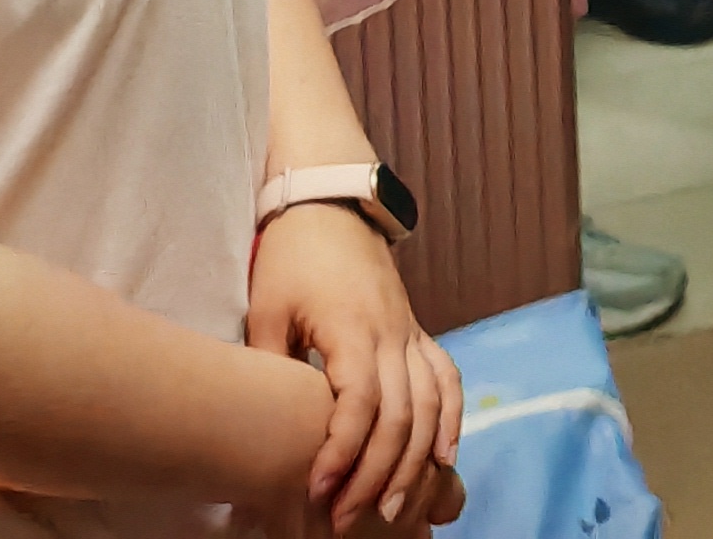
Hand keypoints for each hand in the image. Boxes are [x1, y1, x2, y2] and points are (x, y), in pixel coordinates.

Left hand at [249, 200, 463, 530]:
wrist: (330, 205)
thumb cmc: (292, 257)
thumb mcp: (267, 310)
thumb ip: (272, 367)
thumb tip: (262, 430)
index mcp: (354, 328)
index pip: (360, 402)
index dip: (342, 451)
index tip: (318, 490)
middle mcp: (393, 334)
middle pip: (400, 416)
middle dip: (377, 475)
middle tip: (348, 519)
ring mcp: (412, 332)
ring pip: (429, 406)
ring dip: (415, 462)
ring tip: (395, 509)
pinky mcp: (418, 332)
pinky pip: (447, 380)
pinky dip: (451, 420)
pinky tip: (444, 459)